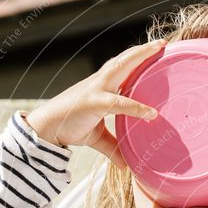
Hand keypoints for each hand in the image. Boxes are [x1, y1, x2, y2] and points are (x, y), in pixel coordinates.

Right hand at [24, 39, 166, 167]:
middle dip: (142, 50)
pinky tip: (152, 114)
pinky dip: (136, 107)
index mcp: (101, 87)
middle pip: (123, 60)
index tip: (154, 53)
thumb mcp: (96, 138)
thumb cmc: (69, 127)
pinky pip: (118, 103)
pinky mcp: (93, 103)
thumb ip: (113, 148)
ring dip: (139, 56)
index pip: (121, 68)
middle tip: (163, 43)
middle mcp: (99, 83)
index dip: (136, 60)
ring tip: (158, 48)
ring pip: (120, 67)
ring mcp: (96, 90)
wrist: (45, 129)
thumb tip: (125, 165)